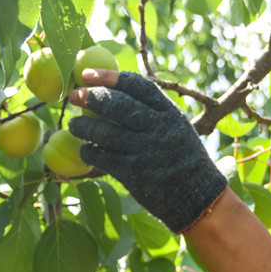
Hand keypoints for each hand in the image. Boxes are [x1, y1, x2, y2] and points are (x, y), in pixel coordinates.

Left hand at [68, 69, 227, 232]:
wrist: (196, 197)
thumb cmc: (182, 158)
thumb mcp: (178, 128)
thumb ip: (153, 111)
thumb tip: (114, 89)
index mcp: (170, 113)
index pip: (136, 85)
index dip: (108, 76)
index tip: (86, 73)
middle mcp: (158, 129)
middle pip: (117, 104)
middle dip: (91, 97)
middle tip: (74, 96)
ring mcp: (145, 152)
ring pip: (104, 132)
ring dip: (82, 126)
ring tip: (73, 124)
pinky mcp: (133, 174)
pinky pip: (102, 158)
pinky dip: (89, 151)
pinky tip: (85, 149)